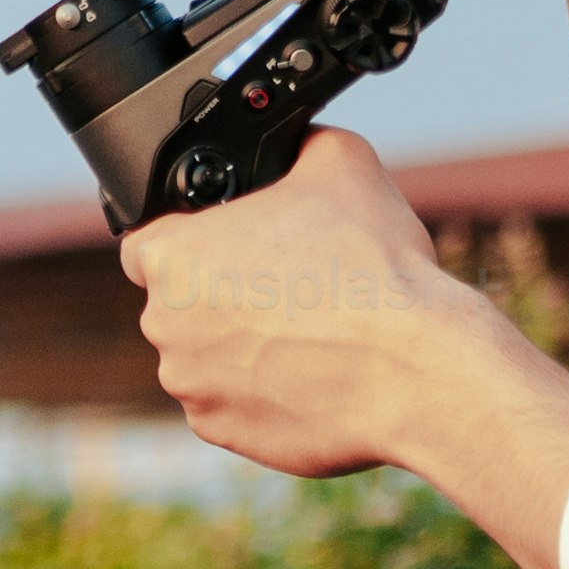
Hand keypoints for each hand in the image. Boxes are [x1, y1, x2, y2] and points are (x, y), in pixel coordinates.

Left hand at [117, 130, 513, 481]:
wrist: (418, 372)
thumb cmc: (376, 270)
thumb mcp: (340, 162)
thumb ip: (294, 145)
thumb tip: (290, 138)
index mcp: (170, 255)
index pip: (150, 237)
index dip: (194, 235)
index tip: (234, 243)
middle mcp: (162, 323)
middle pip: (180, 298)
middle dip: (222, 292)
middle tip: (287, 285)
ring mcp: (188, 384)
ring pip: (204, 352)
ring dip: (241, 344)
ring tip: (308, 331)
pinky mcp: (220, 430)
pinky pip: (230, 402)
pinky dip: (261, 390)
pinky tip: (310, 374)